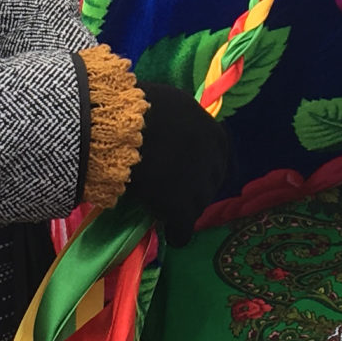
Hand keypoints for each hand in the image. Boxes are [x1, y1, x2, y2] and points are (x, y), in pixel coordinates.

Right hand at [120, 82, 231, 246]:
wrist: (121, 127)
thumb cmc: (137, 106)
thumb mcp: (171, 105)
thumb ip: (182, 122)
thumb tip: (176, 130)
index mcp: (213, 132)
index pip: (220, 155)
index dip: (206, 166)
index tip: (193, 173)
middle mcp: (212, 159)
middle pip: (211, 181)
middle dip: (197, 188)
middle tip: (178, 193)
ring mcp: (198, 185)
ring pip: (199, 205)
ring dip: (187, 209)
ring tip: (171, 213)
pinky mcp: (180, 208)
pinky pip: (183, 228)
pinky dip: (177, 233)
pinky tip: (172, 235)